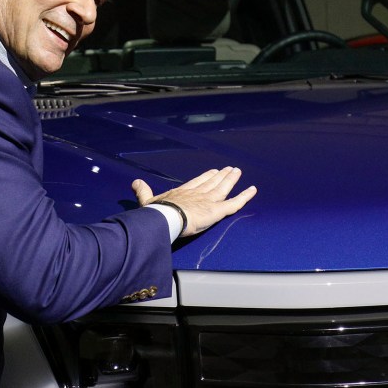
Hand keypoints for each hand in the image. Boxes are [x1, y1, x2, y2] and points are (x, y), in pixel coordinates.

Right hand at [132, 167, 256, 237]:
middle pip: (212, 182)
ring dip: (231, 180)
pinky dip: (245, 196)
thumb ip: (143, 192)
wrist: (166, 217)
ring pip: (223, 188)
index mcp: (182, 192)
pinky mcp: (217, 210)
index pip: (197, 182)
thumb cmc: (157, 213)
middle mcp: (198, 193)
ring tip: (238, 172)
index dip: (205, 177)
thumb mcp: (148, 201)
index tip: (212, 171)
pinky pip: (235, 203)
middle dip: (221, 176)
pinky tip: (253, 190)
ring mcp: (209, 200)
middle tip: (230, 169)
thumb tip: (135, 182)